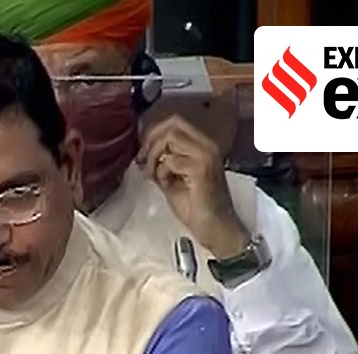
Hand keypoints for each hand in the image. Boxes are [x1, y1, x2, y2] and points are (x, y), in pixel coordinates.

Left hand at [137, 115, 251, 258]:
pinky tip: (166, 185)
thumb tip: (143, 154)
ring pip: (169, 137)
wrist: (214, 227)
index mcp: (202, 145)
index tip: (144, 154)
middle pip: (171, 124)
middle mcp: (207, 145)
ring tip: (154, 175)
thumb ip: (162, 163)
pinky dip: (161, 172)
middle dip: (151, 142)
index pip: (174, 121)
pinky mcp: (200, 168)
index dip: (153, 133)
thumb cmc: (196, 207)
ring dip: (154, 156)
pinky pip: (170, 160)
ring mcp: (205, 155)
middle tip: (145, 163)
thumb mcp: (173, 179)